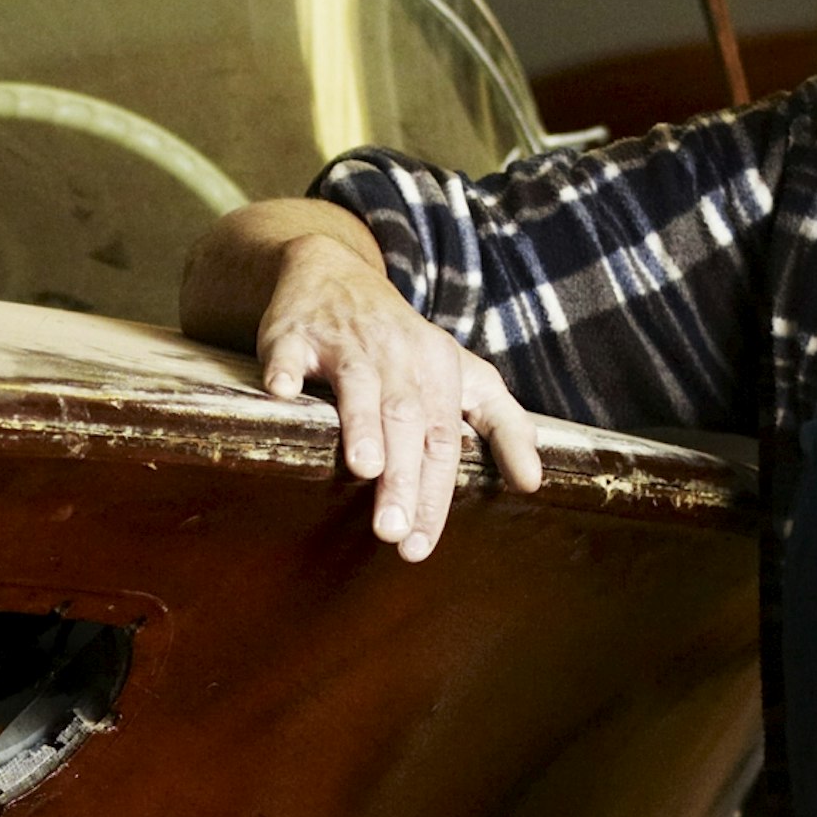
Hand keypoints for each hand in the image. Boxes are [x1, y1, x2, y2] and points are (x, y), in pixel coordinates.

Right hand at [254, 242, 548, 562]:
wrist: (334, 271)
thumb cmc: (403, 343)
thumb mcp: (465, 375)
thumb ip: (504, 426)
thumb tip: (534, 483)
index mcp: (439, 372)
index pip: (443, 443)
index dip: (433, 496)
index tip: (419, 546)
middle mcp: (396, 356)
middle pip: (406, 421)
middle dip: (401, 477)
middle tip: (391, 531)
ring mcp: (345, 342)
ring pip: (359, 386)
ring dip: (362, 424)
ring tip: (365, 468)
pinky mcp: (295, 333)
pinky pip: (289, 352)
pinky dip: (285, 371)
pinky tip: (281, 393)